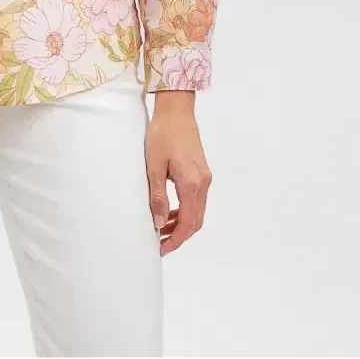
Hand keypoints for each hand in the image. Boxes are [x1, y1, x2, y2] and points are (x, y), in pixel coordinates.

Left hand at [144, 90, 211, 255]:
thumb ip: (158, 195)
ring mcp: (205, 177)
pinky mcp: (202, 171)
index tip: (161, 248)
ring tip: (162, 228)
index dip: (176, 239)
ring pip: (197, 211)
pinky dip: (185, 209)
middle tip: (160, 243)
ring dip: (182, 223)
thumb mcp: (154, 165)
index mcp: (192, 183)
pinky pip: (196, 199)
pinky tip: (170, 210)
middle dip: (179, 235)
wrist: (177, 110)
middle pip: (196, 221)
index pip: (188, 223)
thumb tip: (159, 223)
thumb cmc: (162, 134)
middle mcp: (203, 183)